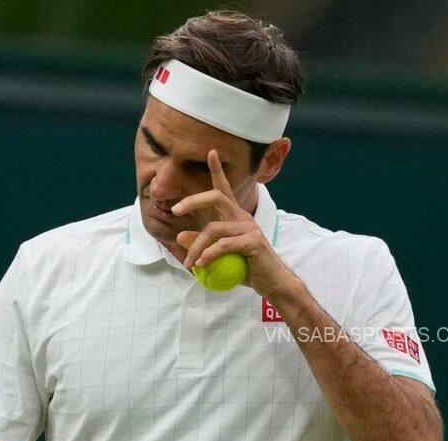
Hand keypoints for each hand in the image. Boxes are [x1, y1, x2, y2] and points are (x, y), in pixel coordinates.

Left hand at [171, 149, 298, 297]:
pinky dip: (209, 255)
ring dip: (196, 247)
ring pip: (214, 229)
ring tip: (189, 263)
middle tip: (175, 209)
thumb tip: (180, 235)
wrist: (272, 282)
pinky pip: (224, 245)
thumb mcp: (220, 256)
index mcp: (236, 217)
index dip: (217, 170)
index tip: (211, 153)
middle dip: (193, 200)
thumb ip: (202, 244)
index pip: (225, 189)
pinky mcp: (253, 241)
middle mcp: (243, 217)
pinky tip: (202, 264)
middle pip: (217, 197)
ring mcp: (250, 228)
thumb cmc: (247, 268)